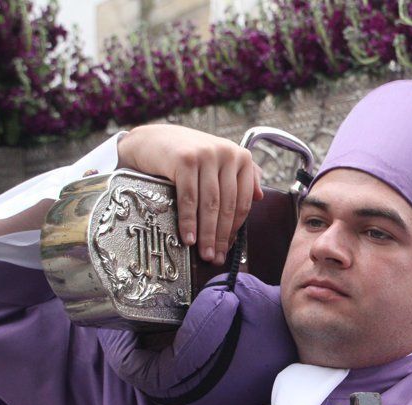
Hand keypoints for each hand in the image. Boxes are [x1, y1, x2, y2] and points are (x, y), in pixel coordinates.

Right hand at [117, 125, 263, 264]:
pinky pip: (189, 198)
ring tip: (204, 253)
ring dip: (206, 233)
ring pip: (210, 204)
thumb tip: (261, 197)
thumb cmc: (187, 156)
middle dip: (221, 236)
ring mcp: (206, 155)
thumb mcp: (218, 162)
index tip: (227, 248)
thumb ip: (242, 177)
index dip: (235, 229)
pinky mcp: (185, 159)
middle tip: (216, 257)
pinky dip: (189, 221)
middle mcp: (227, 153)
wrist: (151, 140)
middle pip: (227, 205)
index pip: (243, 201)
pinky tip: (188, 238)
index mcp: (241, 157)